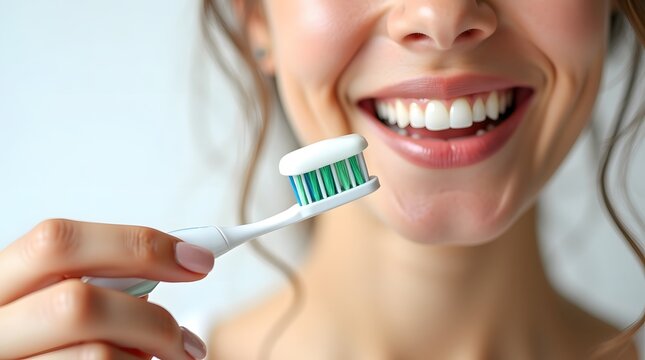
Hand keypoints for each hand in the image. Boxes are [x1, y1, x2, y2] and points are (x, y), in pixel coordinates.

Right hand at [0, 219, 213, 358]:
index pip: (57, 243)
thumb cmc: (53, 338)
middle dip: (150, 319)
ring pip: (96, 354)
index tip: (197, 259)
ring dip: (147, 358)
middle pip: (75, 305)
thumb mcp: (56, 296)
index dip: (136, 245)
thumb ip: (98, 279)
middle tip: (190, 341)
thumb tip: (175, 261)